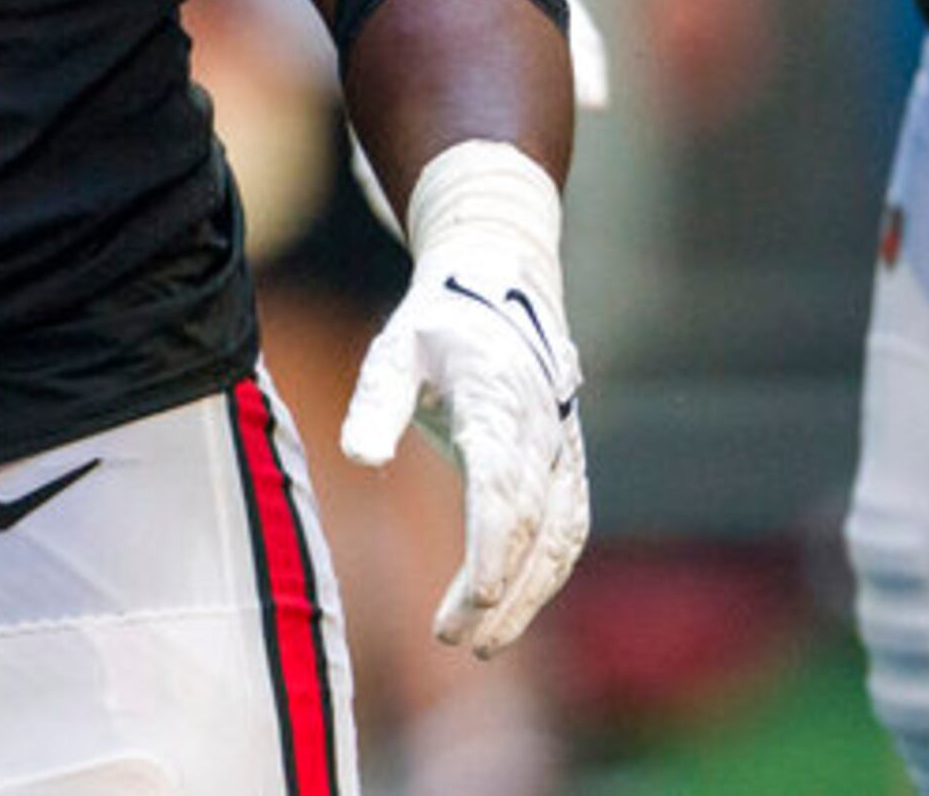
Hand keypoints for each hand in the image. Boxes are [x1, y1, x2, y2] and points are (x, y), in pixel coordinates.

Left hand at [341, 141, 588, 655]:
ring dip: (529, 595)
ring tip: (483, 641)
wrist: (503, 286)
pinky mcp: (568, 464)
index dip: (492, 547)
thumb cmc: (437, 326)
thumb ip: (376, 402)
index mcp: (497, 400)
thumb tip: (359, 457)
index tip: (471, 597)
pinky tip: (512, 608)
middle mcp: (542, 429)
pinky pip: (569, 527)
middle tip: (457, 639)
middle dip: (501, 590)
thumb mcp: (394, 349)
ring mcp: (563, 448)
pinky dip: (547, 573)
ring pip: (561, 536)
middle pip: (532, 526)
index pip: (503, 487)